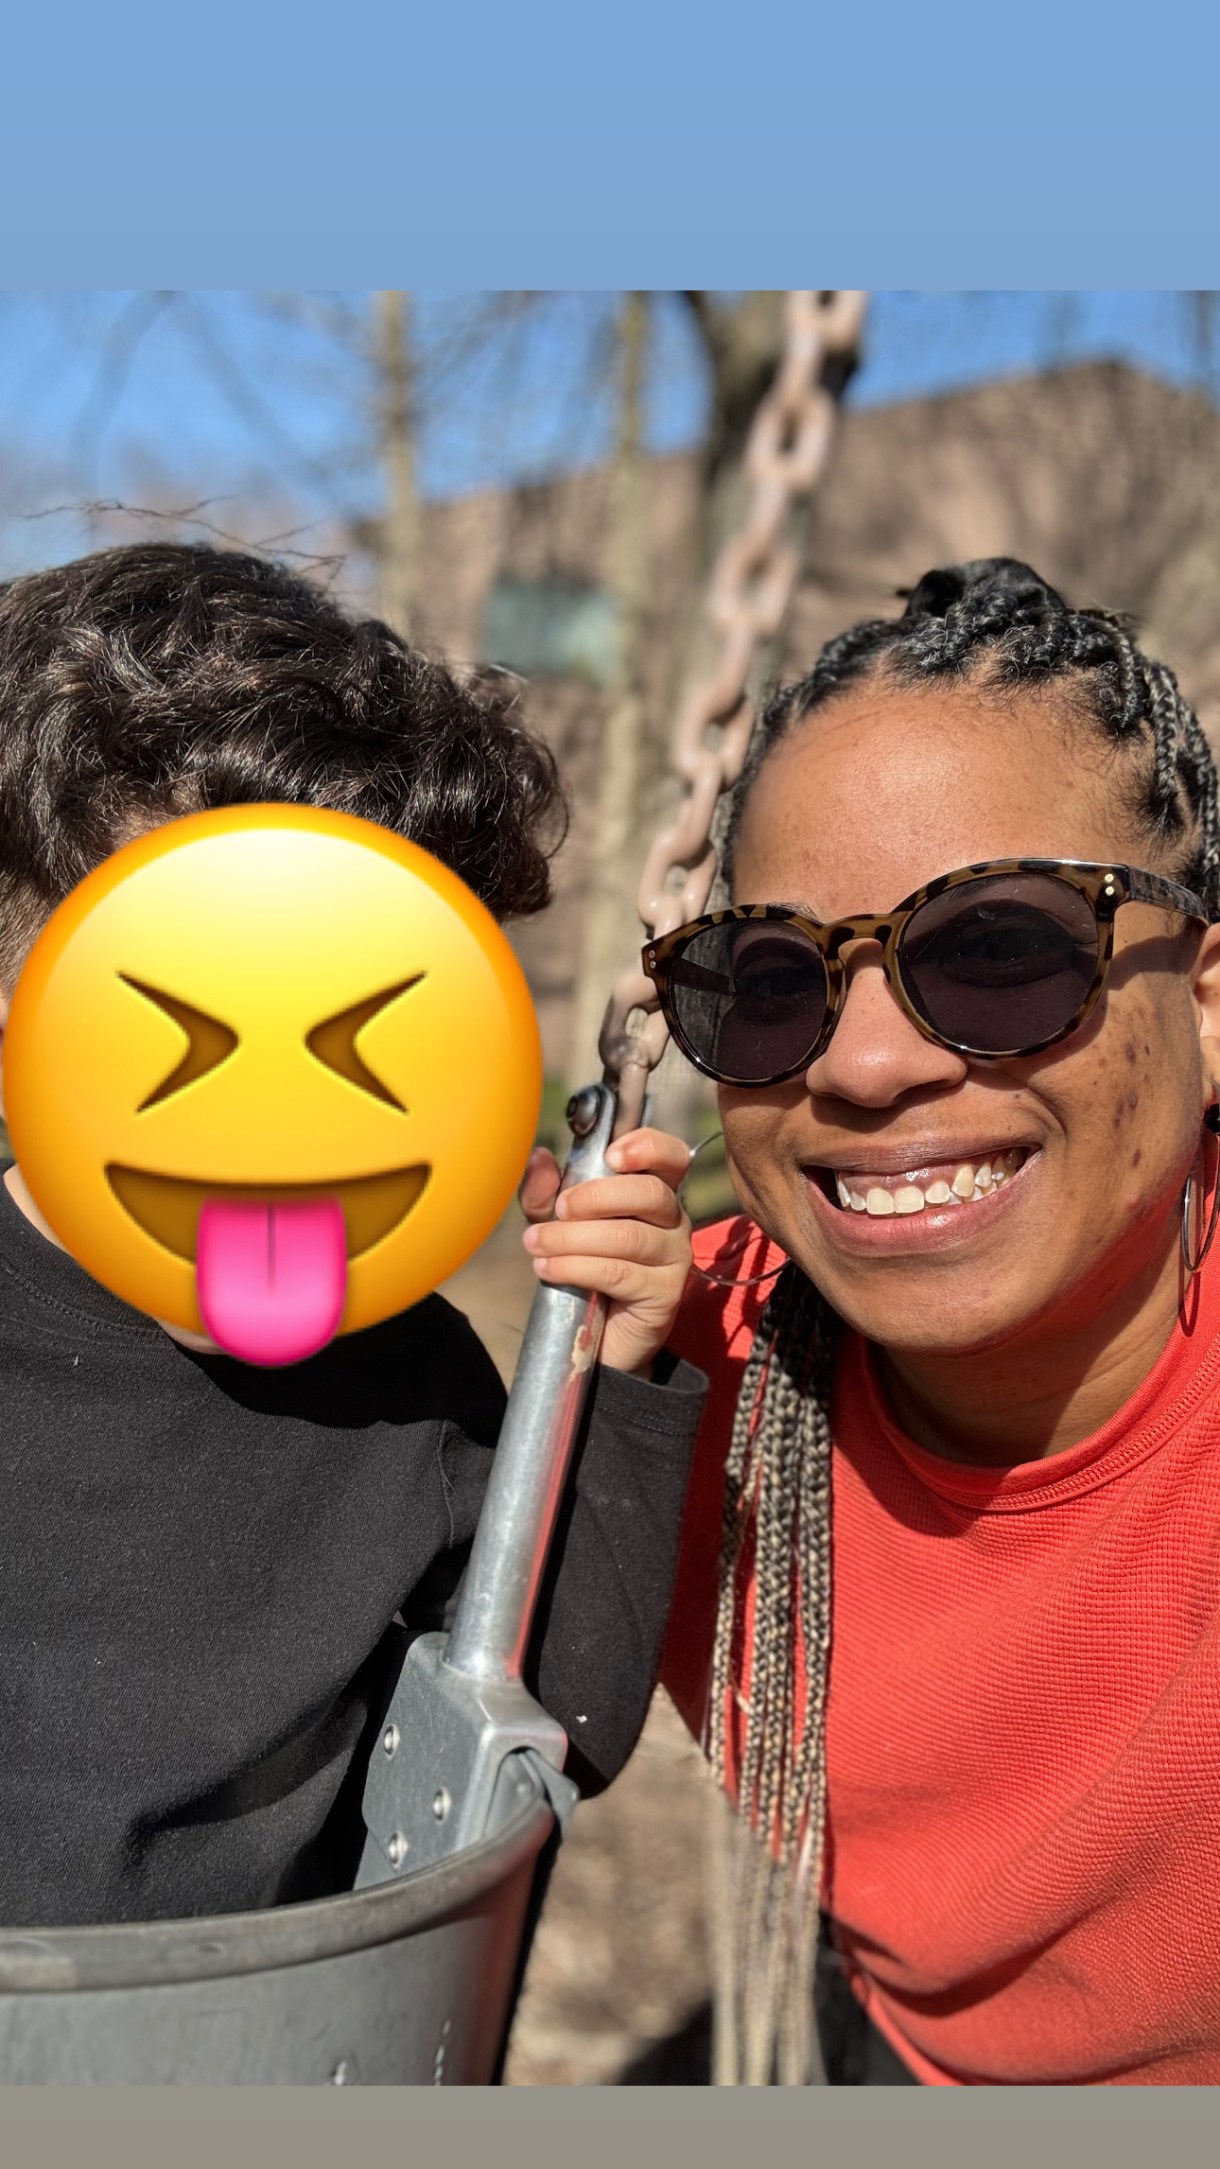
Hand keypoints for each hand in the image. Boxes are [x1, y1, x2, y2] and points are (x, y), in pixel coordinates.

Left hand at [519, 1127, 692, 1376]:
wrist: (597, 1336)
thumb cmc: (583, 1266)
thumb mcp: (558, 1224)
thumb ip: (546, 1193)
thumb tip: (540, 1157)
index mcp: (654, 1192)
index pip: (671, 1156)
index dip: (648, 1147)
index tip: (611, 1156)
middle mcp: (674, 1221)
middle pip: (650, 1193)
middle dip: (596, 1197)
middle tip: (560, 1210)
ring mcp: (675, 1258)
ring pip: (628, 1236)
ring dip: (572, 1238)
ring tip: (535, 1244)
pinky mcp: (665, 1294)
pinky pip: (619, 1273)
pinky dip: (575, 1267)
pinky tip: (547, 1269)